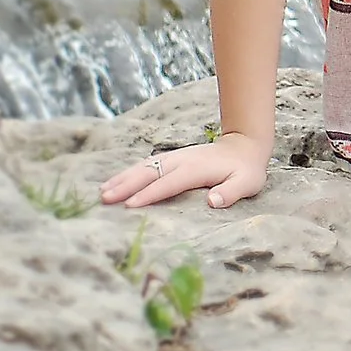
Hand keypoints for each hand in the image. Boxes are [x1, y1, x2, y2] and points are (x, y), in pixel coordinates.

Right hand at [100, 131, 270, 210]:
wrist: (245, 145)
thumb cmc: (246, 170)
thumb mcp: (248, 183)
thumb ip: (232, 192)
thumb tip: (213, 201)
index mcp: (197, 169)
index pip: (169, 183)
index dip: (150, 194)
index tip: (130, 205)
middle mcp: (182, 160)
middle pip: (150, 172)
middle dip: (127, 185)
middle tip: (105, 199)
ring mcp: (175, 157)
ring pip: (144, 167)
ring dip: (123, 178)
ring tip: (102, 192)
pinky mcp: (172, 158)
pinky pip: (146, 164)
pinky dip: (128, 173)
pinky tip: (114, 182)